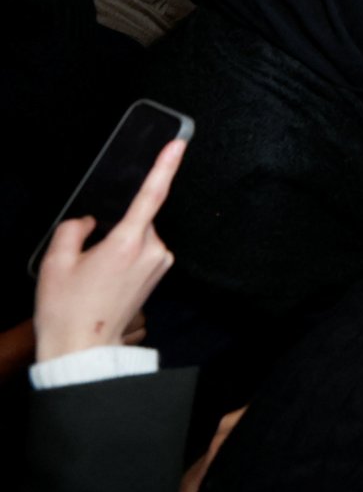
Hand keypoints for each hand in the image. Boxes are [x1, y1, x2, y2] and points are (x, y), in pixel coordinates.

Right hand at [34, 139, 183, 362]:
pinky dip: (124, 254)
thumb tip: (89, 222)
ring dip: (118, 242)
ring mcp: (159, 264)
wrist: (83, 347)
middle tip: (87, 256)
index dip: (165, 167)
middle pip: (137, 218)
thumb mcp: (55, 261)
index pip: (151, 195)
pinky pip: (142, 249)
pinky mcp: (160, 274)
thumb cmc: (68, 308)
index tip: (178, 144)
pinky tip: (106, 276)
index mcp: (128, 243)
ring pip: (139, 234)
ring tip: (95, 273)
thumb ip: (73, 228)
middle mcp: (152, 251)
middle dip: (113, 226)